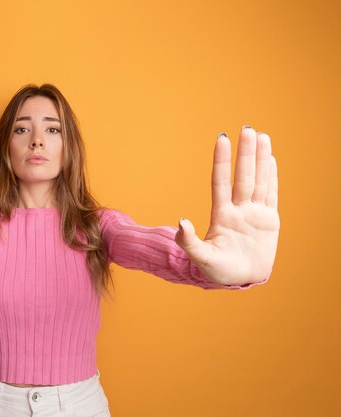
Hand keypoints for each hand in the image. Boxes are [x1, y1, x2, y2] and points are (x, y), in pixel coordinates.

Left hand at [175, 126, 278, 285]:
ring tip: (261, 136)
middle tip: (247, 129)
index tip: (222, 139)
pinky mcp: (269, 220)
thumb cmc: (218, 271)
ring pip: (259, 180)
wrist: (240, 279)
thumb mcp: (201, 258)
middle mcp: (238, 209)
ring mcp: (254, 213)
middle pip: (243, 176)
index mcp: (222, 216)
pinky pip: (271, 194)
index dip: (221, 161)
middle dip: (245, 154)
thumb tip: (181, 222)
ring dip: (260, 159)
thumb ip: (189, 242)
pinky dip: (272, 177)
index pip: (221, 182)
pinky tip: (271, 159)